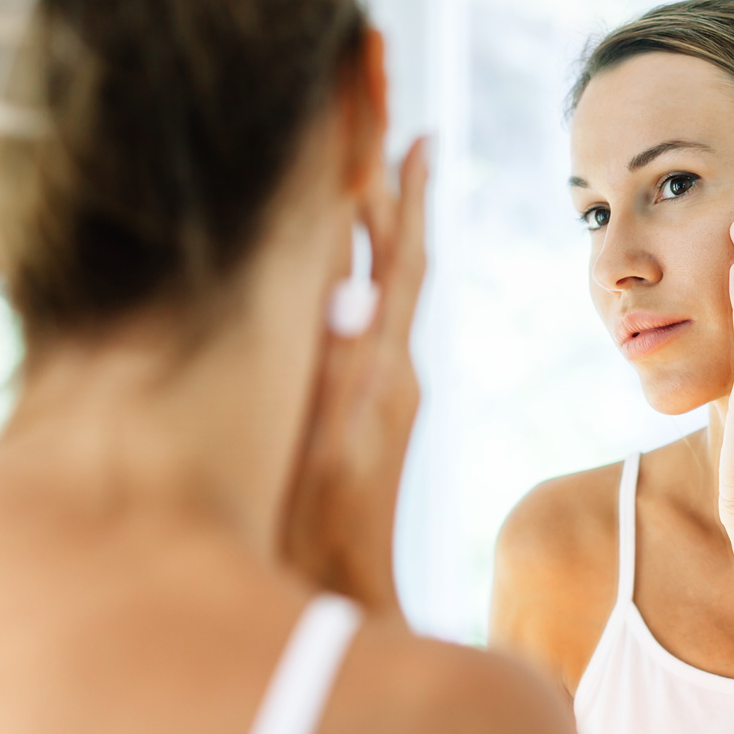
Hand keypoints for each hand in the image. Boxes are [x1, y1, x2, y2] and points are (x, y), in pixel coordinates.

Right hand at [279, 138, 428, 614]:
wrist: (342, 609)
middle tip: (388, 123)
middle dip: (392, 192)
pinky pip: (368, 319)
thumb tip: (345, 294)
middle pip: (398, 261)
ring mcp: (383, 388)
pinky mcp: (368, 408)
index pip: (402, 263)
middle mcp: (393, 370)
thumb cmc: (316, 543)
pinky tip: (338, 261)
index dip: (406, 197)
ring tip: (366, 170)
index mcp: (383, 371)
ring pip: (382, 286)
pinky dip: (356, 273)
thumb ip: (332, 376)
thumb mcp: (321, 455)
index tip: (416, 134)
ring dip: (376, 227)